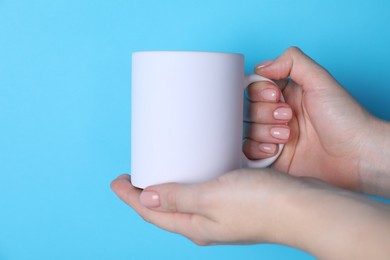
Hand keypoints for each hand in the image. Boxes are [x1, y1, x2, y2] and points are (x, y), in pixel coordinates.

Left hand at [110, 171, 290, 244]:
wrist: (306, 209)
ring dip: (169, 185)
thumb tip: (144, 199)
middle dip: (145, 193)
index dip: (129, 197)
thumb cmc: (262, 204)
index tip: (115, 180)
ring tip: (160, 166)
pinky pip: (204, 190)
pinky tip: (195, 165)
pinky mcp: (236, 201)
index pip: (151, 213)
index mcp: (195, 225)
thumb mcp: (212, 198)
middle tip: (135, 172)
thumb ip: (177, 198)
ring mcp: (221, 214)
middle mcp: (206, 223)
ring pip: (185, 199)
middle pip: (165, 208)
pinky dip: (192, 178)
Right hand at [244, 47, 389, 195]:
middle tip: (289, 118)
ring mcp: (274, 137)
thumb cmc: (345, 118)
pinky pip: (248, 151)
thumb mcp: (321, 80)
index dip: (260, 91)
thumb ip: (292, 61)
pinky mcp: (272, 158)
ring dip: (264, 132)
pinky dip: (257, 149)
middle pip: (248, 109)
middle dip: (266, 113)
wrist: (357, 155)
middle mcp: (278, 115)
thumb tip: (261, 66)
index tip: (276, 96)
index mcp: (287, 95)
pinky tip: (276, 150)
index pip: (255, 87)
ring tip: (288, 136)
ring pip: (247, 129)